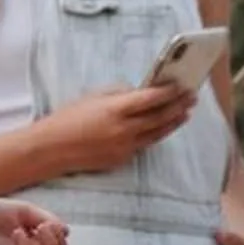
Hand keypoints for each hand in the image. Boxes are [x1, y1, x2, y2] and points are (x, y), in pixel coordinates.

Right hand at [45, 80, 197, 173]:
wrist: (51, 149)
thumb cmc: (68, 118)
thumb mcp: (93, 97)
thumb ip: (119, 93)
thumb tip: (139, 92)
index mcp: (115, 109)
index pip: (151, 99)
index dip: (169, 92)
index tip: (181, 85)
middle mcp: (124, 129)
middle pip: (160, 117)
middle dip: (178, 106)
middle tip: (192, 98)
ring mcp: (125, 147)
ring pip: (157, 133)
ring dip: (173, 122)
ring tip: (185, 113)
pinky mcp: (122, 159)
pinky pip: (143, 145)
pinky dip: (154, 134)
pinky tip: (162, 127)